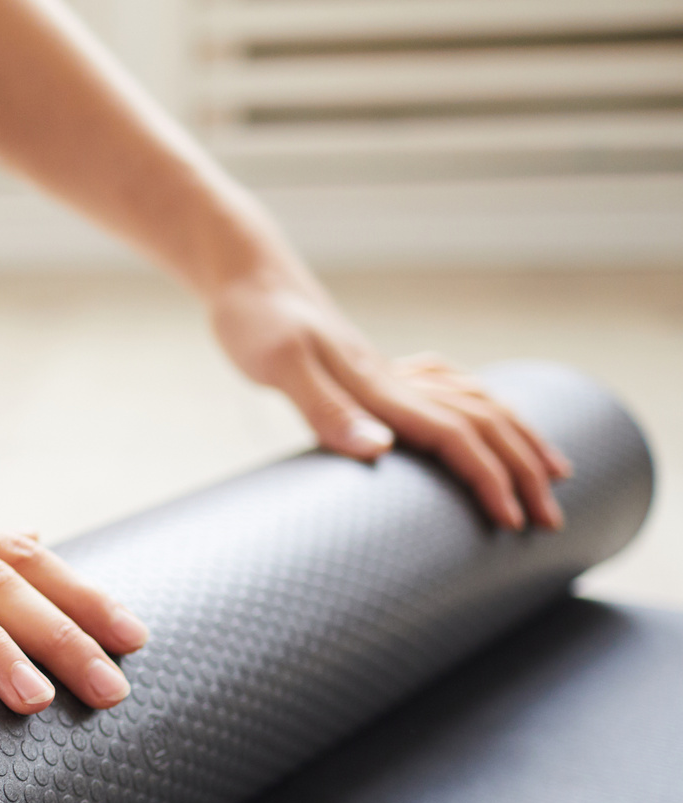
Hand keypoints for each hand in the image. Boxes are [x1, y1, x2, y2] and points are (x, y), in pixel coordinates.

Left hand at [208, 268, 571, 529]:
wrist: (250, 279)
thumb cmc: (257, 324)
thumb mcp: (280, 367)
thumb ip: (326, 408)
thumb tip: (380, 450)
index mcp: (380, 387)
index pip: (457, 437)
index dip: (490, 479)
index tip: (514, 522)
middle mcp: (396, 379)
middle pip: (484, 423)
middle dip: (524, 471)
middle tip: (551, 519)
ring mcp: (390, 373)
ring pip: (479, 402)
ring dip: (520, 438)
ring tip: (551, 471)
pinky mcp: (376, 370)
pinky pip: (451, 388)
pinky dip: (484, 407)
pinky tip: (486, 416)